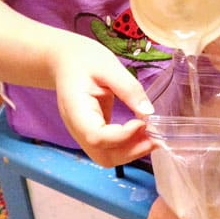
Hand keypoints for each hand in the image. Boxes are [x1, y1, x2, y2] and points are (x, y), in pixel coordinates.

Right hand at [52, 34, 155, 166]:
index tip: (142, 123)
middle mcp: (77, 128)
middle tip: (154, 137)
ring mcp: (83, 134)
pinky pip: (109, 150)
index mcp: (76, 109)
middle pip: (103, 156)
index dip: (122, 136)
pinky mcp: (93, 133)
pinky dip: (127, 148)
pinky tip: (142, 135)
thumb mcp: (109, 66)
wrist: (65, 61)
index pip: (96, 136)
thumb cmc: (84, 60)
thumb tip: (148, 112)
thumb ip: (128, 88)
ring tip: (151, 138)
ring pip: (106, 158)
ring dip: (131, 153)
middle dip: (131, 151)